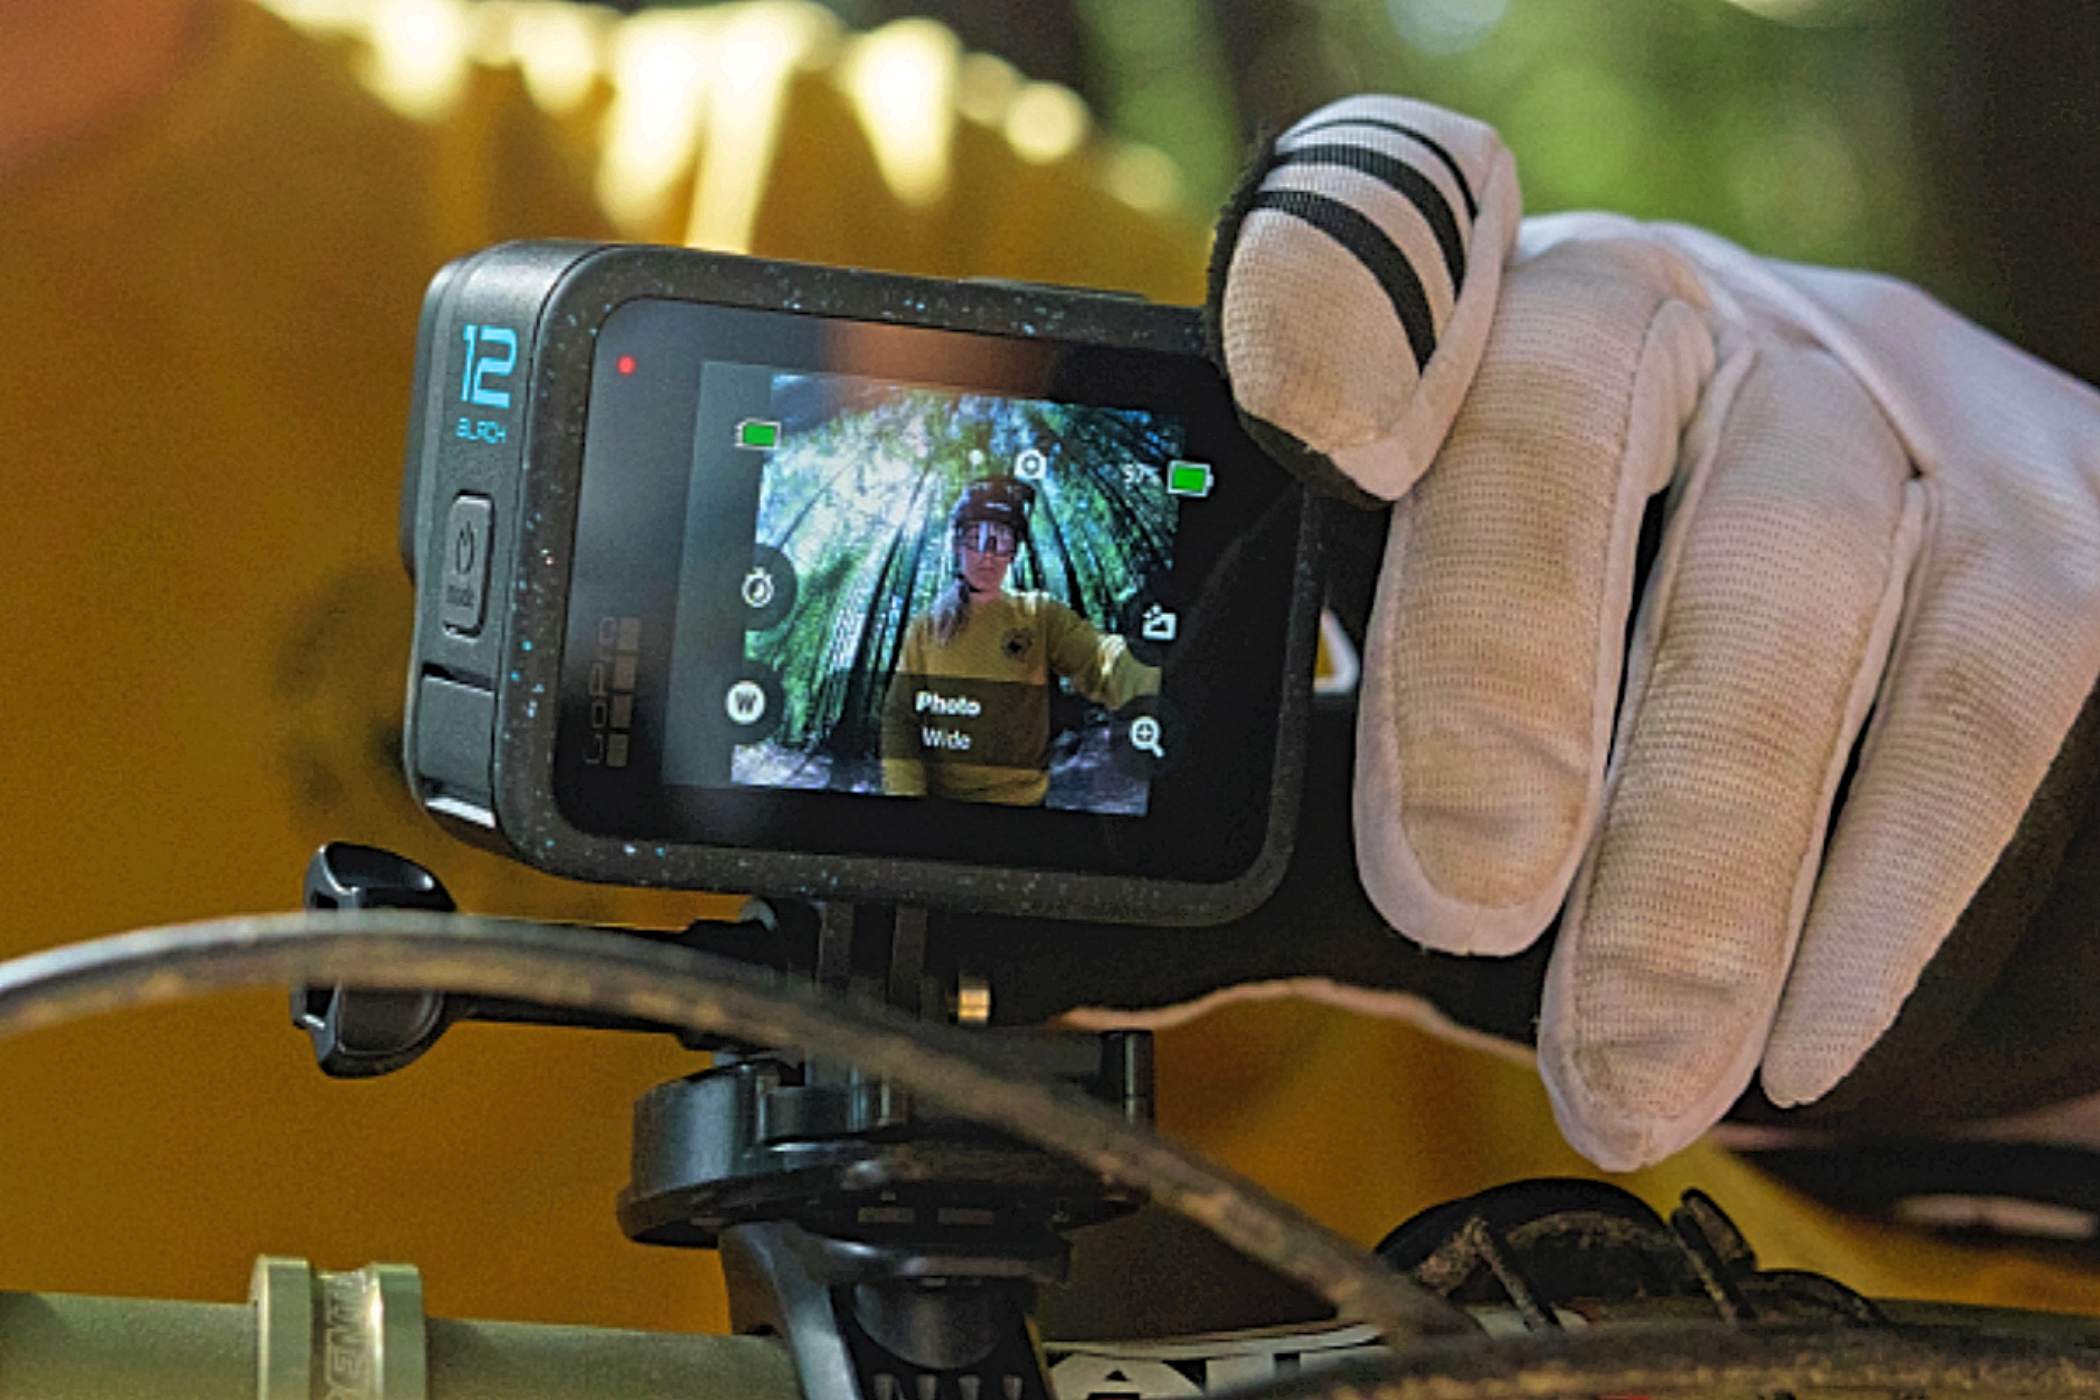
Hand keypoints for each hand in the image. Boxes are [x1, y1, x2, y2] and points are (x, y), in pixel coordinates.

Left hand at [1212, 95, 2099, 1167]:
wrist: (1892, 741)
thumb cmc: (1602, 722)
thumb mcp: (1425, 730)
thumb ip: (1278, 817)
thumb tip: (1055, 974)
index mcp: (1477, 332)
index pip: (1401, 216)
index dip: (1346, 282)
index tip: (1300, 414)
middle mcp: (1677, 320)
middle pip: (1580, 401)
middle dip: (1504, 656)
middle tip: (1458, 899)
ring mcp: (1880, 410)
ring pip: (1789, 576)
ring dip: (1695, 859)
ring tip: (1620, 1066)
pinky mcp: (2056, 542)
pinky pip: (1971, 704)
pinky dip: (1874, 892)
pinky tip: (1794, 1032)